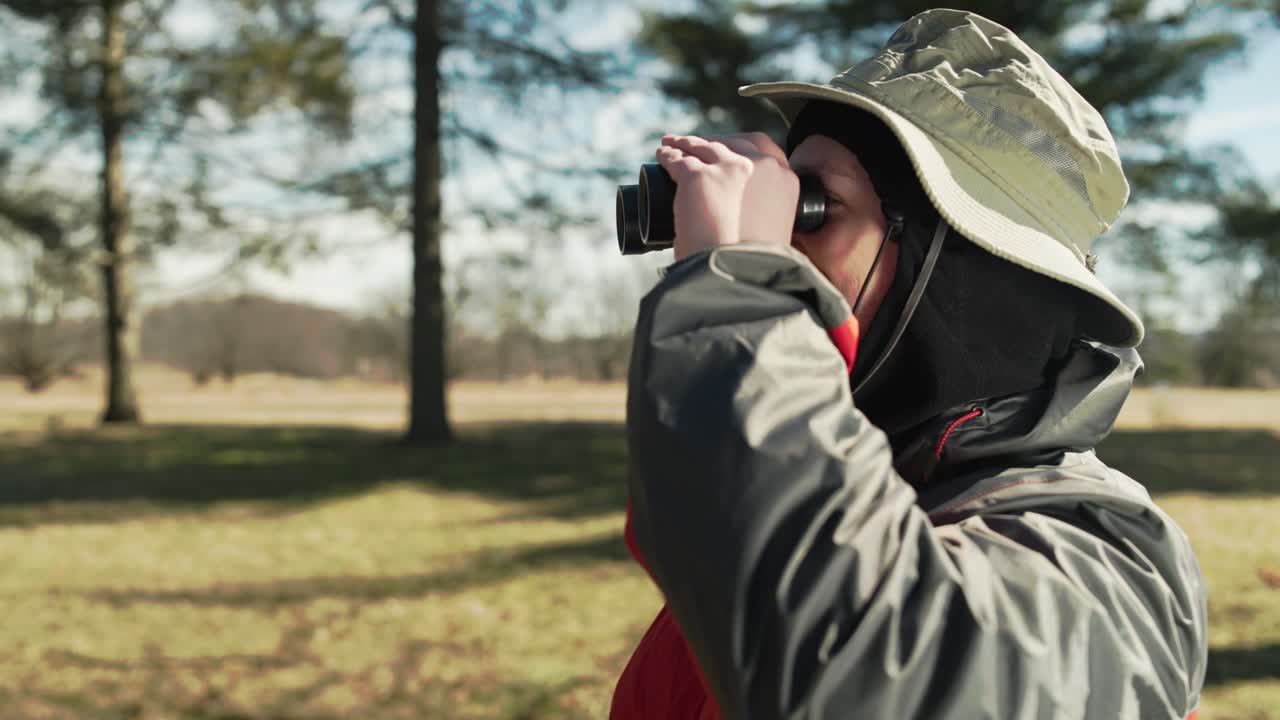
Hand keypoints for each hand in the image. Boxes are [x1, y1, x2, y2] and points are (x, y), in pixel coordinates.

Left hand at [655, 132, 799, 259]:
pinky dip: (667, 156)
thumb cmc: (754, 266)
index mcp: (784, 180)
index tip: (728, 151)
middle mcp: (759, 167)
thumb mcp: (775, 233)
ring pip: (702, 147)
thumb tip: (751, 222)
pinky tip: (661, 156)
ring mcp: (728, 169)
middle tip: (697, 148)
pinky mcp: (698, 177)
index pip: (763, 147)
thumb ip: (769, 219)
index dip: (741, 146)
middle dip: (713, 143)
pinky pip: (677, 158)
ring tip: (672, 145)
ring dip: (685, 143)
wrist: (737, 277)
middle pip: (731, 142)